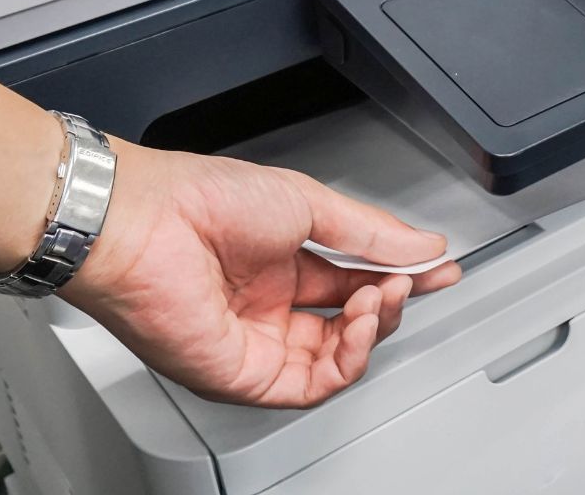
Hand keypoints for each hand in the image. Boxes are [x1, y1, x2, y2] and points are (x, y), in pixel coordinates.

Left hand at [61, 140, 461, 407]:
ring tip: (381, 295)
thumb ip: (369, 233)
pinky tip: (359, 323)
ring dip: (372, 328)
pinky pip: (311, 384)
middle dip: (390, 302)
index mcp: (279, 259)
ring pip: (337, 357)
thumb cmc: (200, 200)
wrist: (146, 223)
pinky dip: (347, 358)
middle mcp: (268, 303)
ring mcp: (257, 339)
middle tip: (411, 280)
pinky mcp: (244, 374)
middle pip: (350, 321)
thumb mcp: (308, 203)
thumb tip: (421, 246)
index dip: (400, 275)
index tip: (437, 268)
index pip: (354, 277)